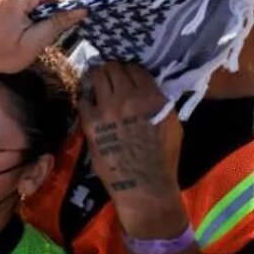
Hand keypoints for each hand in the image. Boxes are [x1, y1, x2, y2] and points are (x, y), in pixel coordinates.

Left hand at [79, 63, 181, 208]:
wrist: (144, 185)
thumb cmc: (163, 158)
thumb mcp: (171, 123)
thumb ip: (159, 101)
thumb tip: (147, 89)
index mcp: (152, 97)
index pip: (135, 68)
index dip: (128, 69)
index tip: (125, 73)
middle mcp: (128, 97)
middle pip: (112, 68)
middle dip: (110, 69)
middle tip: (108, 74)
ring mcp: (107, 109)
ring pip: (95, 77)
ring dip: (95, 77)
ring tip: (95, 81)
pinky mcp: (91, 123)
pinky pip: (82, 100)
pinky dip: (85, 99)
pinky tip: (89, 104)